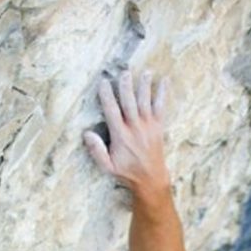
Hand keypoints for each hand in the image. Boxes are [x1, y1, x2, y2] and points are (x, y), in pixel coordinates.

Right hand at [83, 71, 168, 197]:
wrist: (151, 179)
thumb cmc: (127, 172)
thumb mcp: (108, 166)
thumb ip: (97, 150)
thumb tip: (86, 134)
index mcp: (121, 136)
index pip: (112, 111)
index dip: (107, 96)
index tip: (103, 82)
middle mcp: (135, 128)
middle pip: (129, 103)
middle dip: (126, 87)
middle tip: (125, 72)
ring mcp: (148, 127)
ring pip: (145, 102)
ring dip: (145, 86)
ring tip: (146, 72)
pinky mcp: (158, 127)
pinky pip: (161, 107)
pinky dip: (163, 94)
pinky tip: (164, 80)